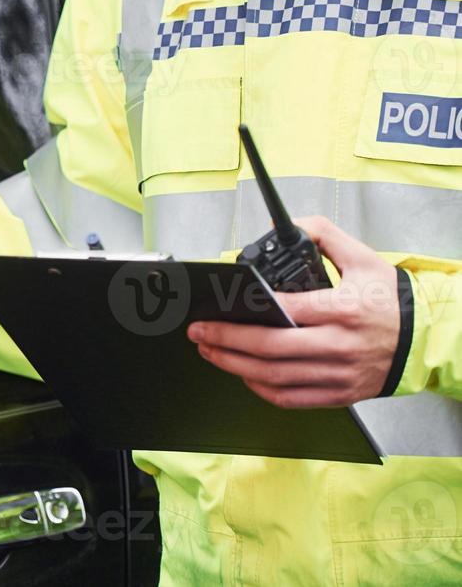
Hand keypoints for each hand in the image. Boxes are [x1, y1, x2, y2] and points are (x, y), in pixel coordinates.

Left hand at [188, 215, 401, 407]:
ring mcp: (339, 373)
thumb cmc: (392, 302)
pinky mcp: (339, 394)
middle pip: (271, 348)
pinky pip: (291, 398)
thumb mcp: (364, 259)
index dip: (249, 309)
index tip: (220, 305)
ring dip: (234, 365)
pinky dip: (261, 389)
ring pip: (275, 376)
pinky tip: (243, 375)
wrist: (424, 340)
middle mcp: (340, 345)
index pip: (289, 309)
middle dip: (226, 339)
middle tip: (199, 331)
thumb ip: (325, 237)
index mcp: (344, 309)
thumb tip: (293, 224)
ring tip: (210, 350)